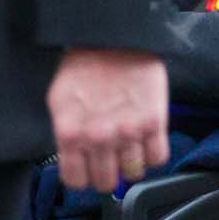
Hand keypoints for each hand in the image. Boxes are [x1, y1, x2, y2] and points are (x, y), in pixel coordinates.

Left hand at [47, 47, 168, 191]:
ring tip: (131, 148)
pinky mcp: (154, 122)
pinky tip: (147, 141)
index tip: (90, 168)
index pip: (76, 181)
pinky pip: (158, 158)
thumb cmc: (85, 66)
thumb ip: (66, 134)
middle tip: (112, 157)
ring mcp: (128, 131)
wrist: (115, 37)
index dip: (85, 177)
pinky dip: (153, 154)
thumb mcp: (60, 102)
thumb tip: (75, 159)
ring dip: (132, 164)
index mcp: (70, 134)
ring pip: (133, 174)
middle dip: (109, 172)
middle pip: (106, 183)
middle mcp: (98, 138)